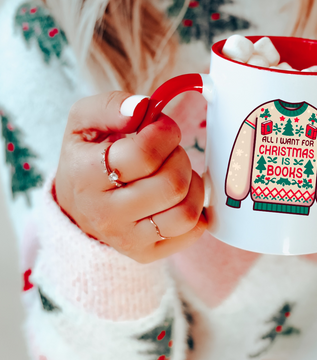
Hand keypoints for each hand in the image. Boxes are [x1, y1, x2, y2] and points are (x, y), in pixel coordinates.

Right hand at [55, 91, 205, 262]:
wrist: (76, 208)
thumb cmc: (87, 160)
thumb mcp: (83, 123)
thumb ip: (110, 106)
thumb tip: (143, 107)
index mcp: (85, 176)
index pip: (144, 155)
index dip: (165, 133)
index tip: (162, 128)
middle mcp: (105, 214)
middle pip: (171, 183)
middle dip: (179, 156)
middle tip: (168, 151)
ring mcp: (128, 239)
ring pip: (186, 211)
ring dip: (192, 183)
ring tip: (176, 172)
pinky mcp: (147, 253)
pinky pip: (193, 231)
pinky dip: (197, 208)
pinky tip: (180, 195)